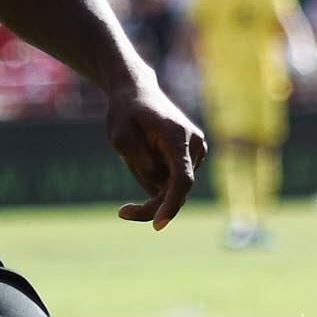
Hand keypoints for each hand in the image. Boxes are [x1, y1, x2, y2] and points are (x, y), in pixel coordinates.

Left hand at [105, 76, 208, 226]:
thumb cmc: (126, 113)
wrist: (136, 92)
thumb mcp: (121, 137)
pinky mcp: (191, 157)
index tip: (158, 225)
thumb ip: (140, 162)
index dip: (171, 205)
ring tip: (131, 157)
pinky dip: (157, 181)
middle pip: (178, 189)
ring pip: (175, 186)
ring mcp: (195, 151)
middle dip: (153, 204)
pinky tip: (142, 155)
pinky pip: (174, 180)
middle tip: (123, 211)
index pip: (182, 180)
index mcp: (178, 137)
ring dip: (152, 187)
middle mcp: (194, 145)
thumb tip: (160, 184)